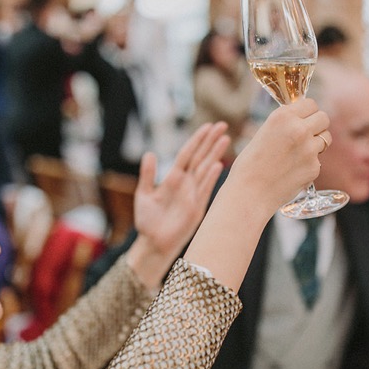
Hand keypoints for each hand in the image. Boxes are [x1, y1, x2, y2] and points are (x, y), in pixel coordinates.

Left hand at [127, 122, 228, 286]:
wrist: (153, 244)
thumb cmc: (147, 221)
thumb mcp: (143, 194)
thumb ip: (148, 175)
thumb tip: (150, 153)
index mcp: (174, 178)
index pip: (187, 154)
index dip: (197, 140)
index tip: (207, 126)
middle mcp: (186, 184)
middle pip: (201, 157)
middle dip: (211, 142)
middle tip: (223, 125)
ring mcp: (193, 194)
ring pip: (206, 169)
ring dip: (215, 154)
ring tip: (225, 139)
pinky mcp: (197, 208)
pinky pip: (205, 189)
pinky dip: (211, 177)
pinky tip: (217, 165)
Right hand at [226, 98, 329, 214]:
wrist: (249, 194)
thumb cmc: (250, 165)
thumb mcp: (264, 133)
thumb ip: (284, 125)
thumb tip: (302, 120)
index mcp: (283, 116)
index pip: (311, 104)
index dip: (308, 112)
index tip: (304, 118)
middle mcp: (299, 129)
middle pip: (324, 118)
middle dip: (318, 125)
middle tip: (308, 134)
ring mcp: (309, 149)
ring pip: (325, 138)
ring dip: (316, 143)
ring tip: (299, 154)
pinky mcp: (314, 167)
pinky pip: (318, 160)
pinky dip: (309, 164)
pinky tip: (293, 171)